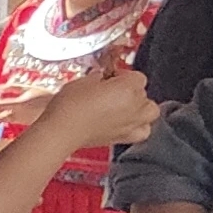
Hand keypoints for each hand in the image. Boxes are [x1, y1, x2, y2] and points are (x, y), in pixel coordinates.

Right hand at [34, 66, 162, 150]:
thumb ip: (99, 78)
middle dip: (131, 90)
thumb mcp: (83, 81)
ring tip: (126, 106)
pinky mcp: (123, 137)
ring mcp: (131, 123)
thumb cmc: (70, 107)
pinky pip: (143, 131)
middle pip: (144, 92)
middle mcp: (135, 106)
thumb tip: (101, 78)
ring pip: (150, 111)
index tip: (111, 77)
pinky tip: (126, 123)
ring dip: (141, 107)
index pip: (136, 76)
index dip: (122, 75)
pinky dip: (138, 127)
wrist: (62, 131)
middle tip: (114, 91)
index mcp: (128, 87)